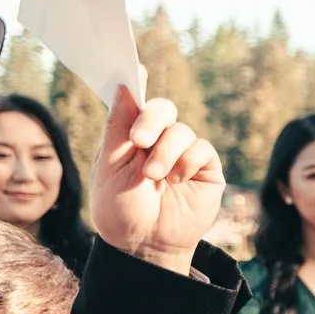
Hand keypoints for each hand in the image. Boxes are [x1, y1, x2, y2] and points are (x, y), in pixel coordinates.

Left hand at [89, 87, 225, 273]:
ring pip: (181, 131)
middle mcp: (158, 140)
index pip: (134, 102)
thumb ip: (118, 127)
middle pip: (162, 109)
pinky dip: (187, 162)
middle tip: (139, 141)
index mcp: (129, 137)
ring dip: (166, 152)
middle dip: (151, 120)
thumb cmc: (120, 209)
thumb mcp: (109, 166)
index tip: (134, 69)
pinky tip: (177, 181)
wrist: (144, 243)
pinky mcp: (205, 168)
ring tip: (154, 177)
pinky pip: (202, 149)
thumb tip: (124, 87)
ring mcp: (182, 153)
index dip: (135, 84)